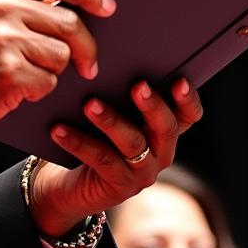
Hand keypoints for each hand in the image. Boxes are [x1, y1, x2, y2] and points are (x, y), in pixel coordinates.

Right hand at [0, 0, 115, 171]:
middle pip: (68, 22)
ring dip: (53, 70)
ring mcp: (3, 39)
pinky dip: (39, 90)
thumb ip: (19, 0)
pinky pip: (48, 81)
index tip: (107, 6)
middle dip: (85, 47)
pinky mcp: (8, 72)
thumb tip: (75, 4)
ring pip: (61, 55)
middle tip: (88, 63)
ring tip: (27, 72)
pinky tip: (16, 88)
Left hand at [28, 78, 202, 237]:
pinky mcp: (119, 187)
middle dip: (153, 106)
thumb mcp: (110, 112)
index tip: (180, 81)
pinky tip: (59, 130)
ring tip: (89, 105)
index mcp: (163, 131)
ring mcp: (142, 173)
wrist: (68, 184)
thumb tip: (104, 60)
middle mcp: (160, 153)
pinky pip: (101, 161)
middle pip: (166, 128)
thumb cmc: (91, 135)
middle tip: (138, 86)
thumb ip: (117, 92)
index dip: (188, 100)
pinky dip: (79, 142)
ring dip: (111, 121)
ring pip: (133, 143)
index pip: (188, 116)